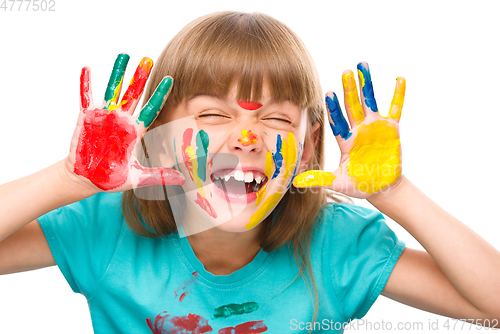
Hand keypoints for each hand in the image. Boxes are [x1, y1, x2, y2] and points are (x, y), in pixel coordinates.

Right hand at [64, 54, 184, 191]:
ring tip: (125, 55)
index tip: (170, 80)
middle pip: (134, 94)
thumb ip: (159, 176)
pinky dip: (86, 85)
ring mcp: (105, 116)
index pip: (151, 109)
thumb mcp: (138, 178)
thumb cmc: (111, 178)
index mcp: (135, 131)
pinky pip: (86, 98)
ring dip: (118, 73)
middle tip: (149, 60)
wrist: (87, 180)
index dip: (160, 95)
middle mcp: (122, 120)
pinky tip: (87, 69)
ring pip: (113, 90)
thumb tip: (182, 180)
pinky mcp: (87, 118)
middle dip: (141, 78)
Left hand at [293, 62, 404, 198]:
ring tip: (362, 65)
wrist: (381, 188)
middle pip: (352, 105)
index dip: (333, 108)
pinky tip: (399, 79)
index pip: (337, 120)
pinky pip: (395, 109)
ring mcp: (375, 127)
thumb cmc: (358, 184)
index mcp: (345, 140)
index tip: (328, 94)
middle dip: (348, 89)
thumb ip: (318, 179)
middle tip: (344, 71)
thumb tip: (295, 181)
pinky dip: (398, 95)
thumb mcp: (337, 182)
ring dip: (366, 84)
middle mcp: (358, 130)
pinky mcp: (392, 130)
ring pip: (370, 101)